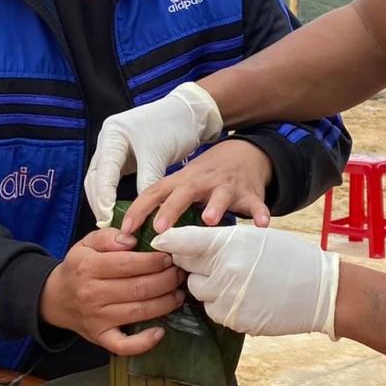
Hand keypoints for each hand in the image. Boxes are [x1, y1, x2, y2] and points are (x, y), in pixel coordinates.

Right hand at [39, 229, 185, 354]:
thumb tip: (132, 240)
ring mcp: (97, 319)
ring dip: (165, 303)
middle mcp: (92, 294)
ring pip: (138, 312)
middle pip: (138, 288)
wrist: (56, 298)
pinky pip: (124, 345)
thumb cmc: (78, 268)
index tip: (169, 257)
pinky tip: (160, 332)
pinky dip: (144, 343)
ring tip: (178, 293)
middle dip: (165, 280)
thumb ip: (108, 237)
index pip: (128, 264)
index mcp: (88, 267)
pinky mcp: (101, 338)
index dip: (153, 261)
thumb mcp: (87, 243)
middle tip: (179, 274)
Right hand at [85, 82, 223, 224]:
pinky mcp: (121, 158)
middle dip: (99, 202)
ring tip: (111, 223)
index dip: (104, 196)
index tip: (107, 217)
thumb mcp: (158, 154)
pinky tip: (118, 211)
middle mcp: (107, 141)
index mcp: (112, 134)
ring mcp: (112, 149)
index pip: (103, 171)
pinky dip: (112, 196)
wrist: (187, 113)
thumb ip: (147, 180)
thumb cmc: (173, 127)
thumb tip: (142, 210)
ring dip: (103, 201)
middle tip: (107, 225)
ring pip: (100, 181)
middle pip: (95, 177)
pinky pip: (111, 181)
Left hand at [121, 139, 273, 235]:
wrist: (244, 154)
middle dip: (171, 210)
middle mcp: (202, 182)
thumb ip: (165, 203)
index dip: (139, 210)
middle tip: (160, 229)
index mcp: (182, 181)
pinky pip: (255, 203)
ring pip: (220, 196)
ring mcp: (227, 186)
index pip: (154, 192)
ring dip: (215, 207)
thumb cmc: (206, 177)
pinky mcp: (250, 193)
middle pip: (183, 193)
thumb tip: (136, 232)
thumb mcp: (183, 183)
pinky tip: (261, 226)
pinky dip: (259, 213)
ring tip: (209, 221)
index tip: (124, 230)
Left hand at [152, 225, 339, 338]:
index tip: (158, 241)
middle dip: (193, 264)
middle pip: (186, 268)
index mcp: (229, 244)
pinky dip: (220, 304)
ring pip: (197, 292)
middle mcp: (224, 271)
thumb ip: (222, 242)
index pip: (184, 240)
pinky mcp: (234, 320)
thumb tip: (191, 246)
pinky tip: (241, 297)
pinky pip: (213, 311)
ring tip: (232, 280)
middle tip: (210, 262)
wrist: (319, 291)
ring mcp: (228, 299)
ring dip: (206, 286)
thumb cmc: (289, 257)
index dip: (168, 240)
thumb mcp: (256, 238)